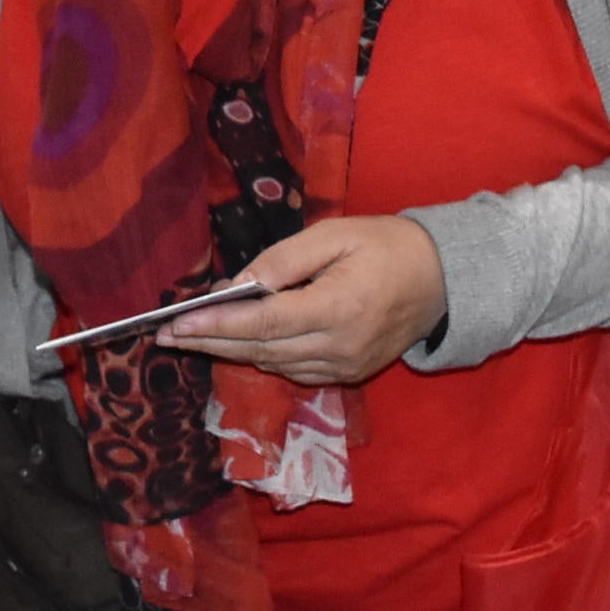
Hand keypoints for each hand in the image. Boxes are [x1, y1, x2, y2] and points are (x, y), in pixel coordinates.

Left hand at [154, 216, 447, 385]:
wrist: (443, 280)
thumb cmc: (386, 245)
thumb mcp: (335, 235)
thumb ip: (284, 260)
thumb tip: (239, 285)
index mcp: (337, 308)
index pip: (262, 323)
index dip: (215, 326)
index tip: (175, 324)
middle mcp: (338, 347)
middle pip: (259, 351)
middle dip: (209, 343)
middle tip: (166, 336)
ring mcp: (345, 367)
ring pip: (273, 365)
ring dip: (232, 352)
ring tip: (194, 336)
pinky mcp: (349, 375)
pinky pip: (294, 371)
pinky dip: (263, 357)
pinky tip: (241, 342)